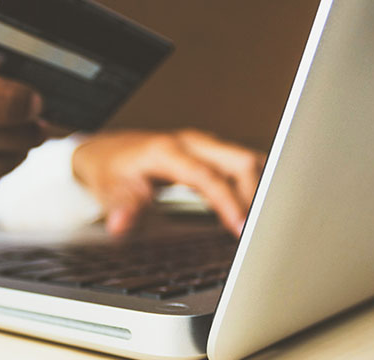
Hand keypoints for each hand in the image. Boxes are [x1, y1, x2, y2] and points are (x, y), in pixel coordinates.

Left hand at [72, 129, 264, 236]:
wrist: (106, 151)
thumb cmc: (110, 170)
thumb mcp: (109, 190)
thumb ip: (121, 207)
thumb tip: (120, 225)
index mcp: (168, 151)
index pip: (208, 176)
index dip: (228, 202)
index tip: (241, 228)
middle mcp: (191, 142)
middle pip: (239, 161)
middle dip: (256, 195)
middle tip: (262, 230)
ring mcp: (203, 145)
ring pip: (246, 160)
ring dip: (260, 189)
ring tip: (267, 223)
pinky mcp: (210, 152)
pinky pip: (242, 165)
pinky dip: (255, 184)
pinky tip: (259, 207)